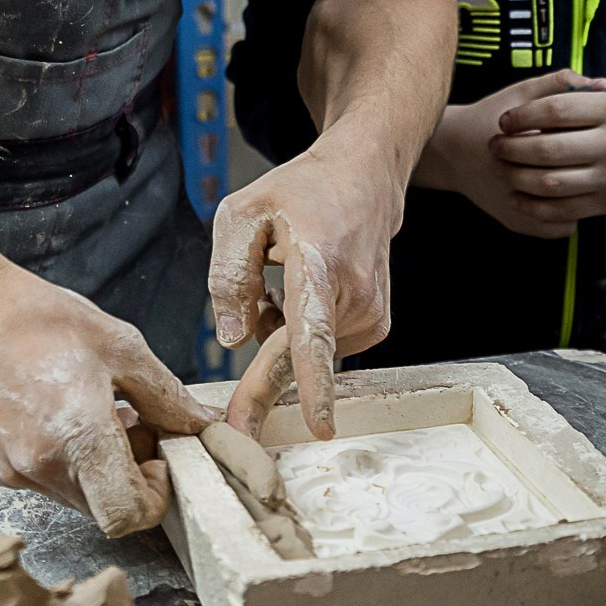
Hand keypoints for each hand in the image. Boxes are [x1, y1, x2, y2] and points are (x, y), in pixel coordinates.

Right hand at [0, 258, 214, 538]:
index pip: (128, 514)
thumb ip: (167, 396)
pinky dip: (68, 460)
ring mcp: (11, 472)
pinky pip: (48, 481)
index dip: (157, 496)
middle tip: (134, 422)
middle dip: (133, 475)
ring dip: (100, 468)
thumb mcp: (119, 345)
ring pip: (79, 496)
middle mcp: (39, 466)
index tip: (160, 457)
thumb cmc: (34, 316)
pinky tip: (64, 414)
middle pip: (107, 507)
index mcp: (76, 437)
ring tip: (97, 411)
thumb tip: (203, 425)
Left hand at [213, 144, 401, 439]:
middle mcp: (354, 293)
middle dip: (262, 385)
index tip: (320, 427)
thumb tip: (232, 339)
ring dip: (280, 333)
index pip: (316, 331)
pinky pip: (322, 348)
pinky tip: (302, 296)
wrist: (364, 178)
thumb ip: (229, 276)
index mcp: (319, 262)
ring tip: (281, 284)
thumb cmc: (301, 193)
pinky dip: (301, 332)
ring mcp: (371, 312)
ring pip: (306, 353)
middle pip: (296, 355)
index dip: (315, 383)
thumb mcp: (242, 214)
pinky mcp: (376, 325)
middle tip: (236, 423)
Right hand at [417, 71, 605, 239]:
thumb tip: (604, 84)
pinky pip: (561, 228)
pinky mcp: (516, 224)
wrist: (451, 151)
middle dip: (595, 169)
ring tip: (582, 177)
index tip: (597, 133)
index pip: (579, 147)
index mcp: (526, 142)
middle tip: (598, 157)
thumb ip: (559, 82)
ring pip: (574, 210)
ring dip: (585, 195)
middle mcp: (520, 180)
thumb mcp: (521, 92)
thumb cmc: (490, 117)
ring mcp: (518, 208)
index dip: (595, 139)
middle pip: (580, 181)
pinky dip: (568, 215)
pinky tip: (565, 196)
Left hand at [490, 81, 605, 222]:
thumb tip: (537, 99)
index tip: (504, 120)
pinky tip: (520, 196)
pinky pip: (563, 209)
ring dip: (517, 177)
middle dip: (511, 148)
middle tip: (495, 146)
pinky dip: (535, 205)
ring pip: (549, 182)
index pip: (554, 110)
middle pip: (546, 148)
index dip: (522, 116)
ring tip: (502, 169)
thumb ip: (580, 98)